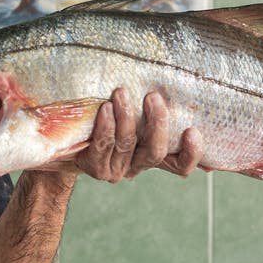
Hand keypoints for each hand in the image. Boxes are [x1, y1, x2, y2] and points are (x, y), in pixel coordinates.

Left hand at [74, 88, 203, 182]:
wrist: (69, 136)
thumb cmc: (109, 118)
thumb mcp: (136, 114)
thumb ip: (157, 110)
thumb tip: (193, 104)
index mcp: (153, 155)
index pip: (181, 165)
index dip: (191, 153)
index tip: (193, 131)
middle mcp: (138, 166)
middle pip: (156, 152)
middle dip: (157, 123)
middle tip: (153, 97)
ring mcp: (116, 170)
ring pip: (127, 144)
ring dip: (126, 117)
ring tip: (122, 92)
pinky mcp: (95, 167)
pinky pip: (103, 145)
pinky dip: (106, 126)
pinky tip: (105, 108)